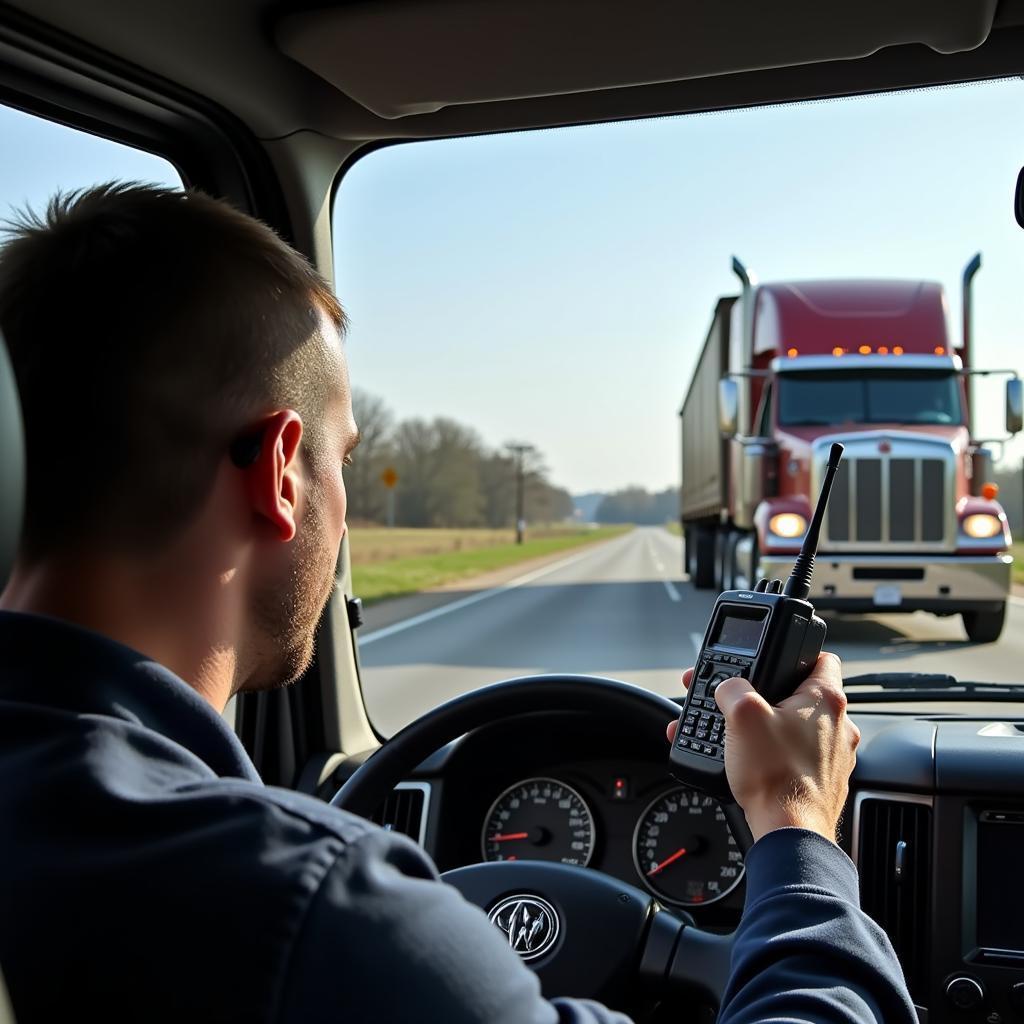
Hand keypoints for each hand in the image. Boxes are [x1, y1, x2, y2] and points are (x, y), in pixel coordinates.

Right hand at [666, 654, 858, 843]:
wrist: (789, 833)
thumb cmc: (776, 776)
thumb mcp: (741, 715)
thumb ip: (732, 688)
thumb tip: (729, 688)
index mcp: (826, 700)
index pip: (822, 658)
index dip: (796, 653)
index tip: (777, 658)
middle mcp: (839, 727)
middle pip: (802, 697)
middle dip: (769, 697)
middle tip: (743, 702)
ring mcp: (834, 757)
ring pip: (797, 730)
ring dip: (769, 729)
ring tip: (739, 735)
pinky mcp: (823, 782)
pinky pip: (797, 758)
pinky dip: (775, 756)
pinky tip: (751, 762)